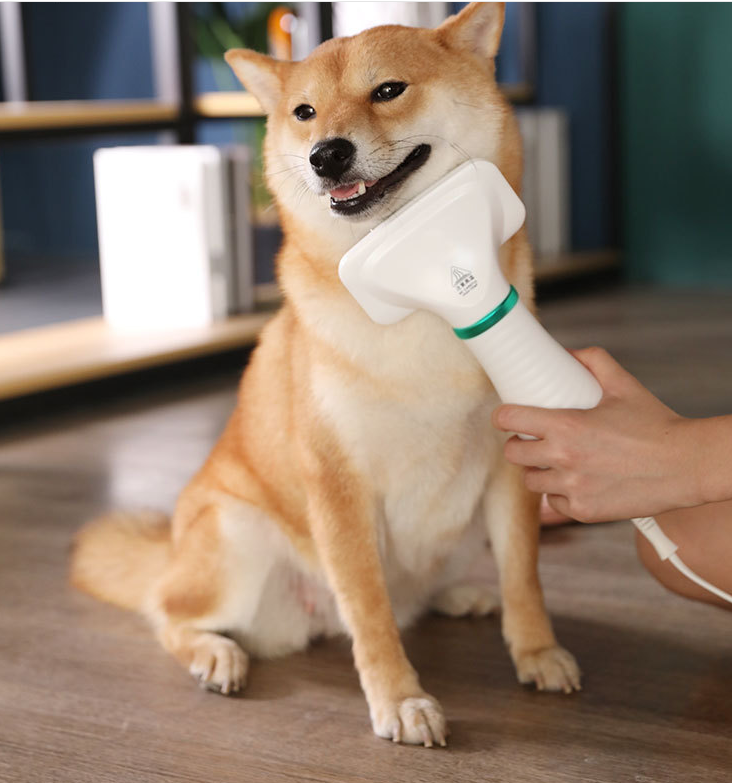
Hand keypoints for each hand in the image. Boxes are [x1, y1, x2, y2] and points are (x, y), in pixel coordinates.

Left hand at [491, 347, 700, 522]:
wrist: (686, 466)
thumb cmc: (655, 424)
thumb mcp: (623, 385)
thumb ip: (592, 361)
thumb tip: (565, 353)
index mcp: (566, 426)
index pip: (510, 419)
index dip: (502, 416)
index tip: (505, 417)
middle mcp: (564, 459)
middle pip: (513, 453)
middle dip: (517, 443)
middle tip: (529, 439)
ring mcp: (572, 489)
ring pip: (530, 480)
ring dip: (536, 469)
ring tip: (550, 462)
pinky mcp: (583, 512)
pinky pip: (553, 503)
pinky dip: (558, 494)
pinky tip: (571, 482)